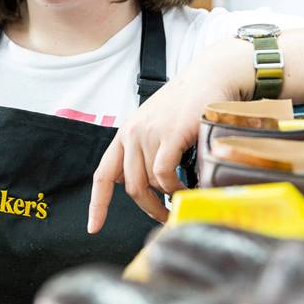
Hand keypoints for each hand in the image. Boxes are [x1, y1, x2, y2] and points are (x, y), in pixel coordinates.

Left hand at [88, 40, 249, 232]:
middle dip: (147, 207)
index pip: (104, 174)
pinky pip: (164, 174)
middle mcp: (133, 133)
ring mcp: (150, 133)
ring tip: (181, 197)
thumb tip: (134, 182)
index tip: (94, 227)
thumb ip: (143, 150)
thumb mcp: (156, 124)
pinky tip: (186, 187)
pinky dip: (174, 188)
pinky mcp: (170, 134)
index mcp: (126, 133)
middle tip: (164, 215)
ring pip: (150, 182)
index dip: (97, 204)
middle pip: (130, 186)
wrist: (209, 75)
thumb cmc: (188, 103)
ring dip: (166, 196)